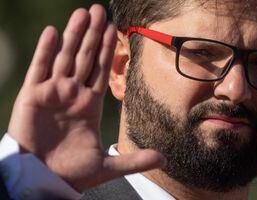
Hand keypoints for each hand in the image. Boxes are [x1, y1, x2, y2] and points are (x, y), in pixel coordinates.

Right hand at [8, 4, 164, 190]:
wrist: (43, 181)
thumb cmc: (72, 173)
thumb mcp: (107, 167)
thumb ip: (134, 160)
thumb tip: (164, 159)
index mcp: (90, 105)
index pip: (101, 70)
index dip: (108, 50)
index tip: (114, 29)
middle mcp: (73, 94)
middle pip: (85, 58)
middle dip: (93, 35)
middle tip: (99, 10)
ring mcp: (53, 93)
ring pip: (65, 58)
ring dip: (73, 35)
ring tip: (82, 13)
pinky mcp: (32, 97)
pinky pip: (39, 69)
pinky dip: (44, 51)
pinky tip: (52, 33)